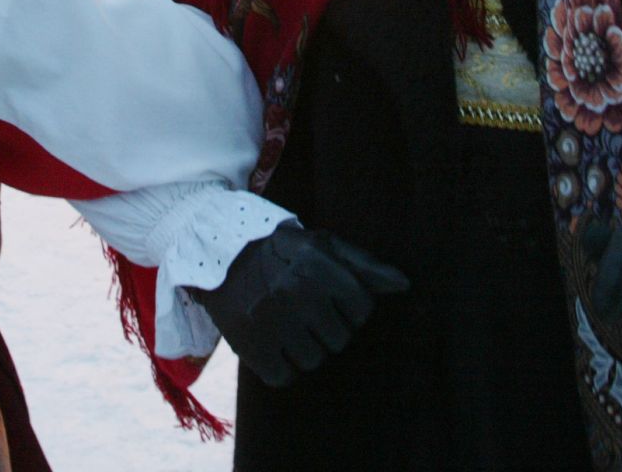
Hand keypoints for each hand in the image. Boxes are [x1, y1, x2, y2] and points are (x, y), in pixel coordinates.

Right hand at [194, 224, 407, 386]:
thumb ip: (365, 265)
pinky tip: (271, 343)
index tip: (328, 296)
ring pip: (313, 361)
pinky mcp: (249, 343)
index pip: (362, 310)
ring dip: (302, 348)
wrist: (217, 252)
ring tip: (286, 324)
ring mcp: (272, 320)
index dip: (349, 307)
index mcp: (319, 264)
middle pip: (339, 340)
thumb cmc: (280, 250)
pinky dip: (278, 367)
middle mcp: (297, 291)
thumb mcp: (322, 245)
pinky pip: (283, 377)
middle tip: (303, 309)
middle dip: (325, 328)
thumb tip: (405, 285)